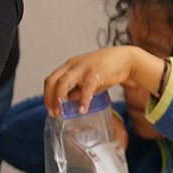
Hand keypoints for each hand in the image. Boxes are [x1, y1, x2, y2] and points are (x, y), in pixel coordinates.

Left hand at [44, 46, 163, 115]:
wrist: (125, 59)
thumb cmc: (105, 70)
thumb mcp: (87, 80)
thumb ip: (77, 89)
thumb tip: (68, 102)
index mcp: (68, 66)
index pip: (50, 80)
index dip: (47, 94)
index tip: (49, 108)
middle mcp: (72, 65)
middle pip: (53, 80)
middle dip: (50, 98)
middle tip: (53, 113)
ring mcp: (82, 67)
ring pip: (63, 82)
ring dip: (59, 99)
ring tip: (62, 113)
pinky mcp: (95, 71)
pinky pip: (86, 87)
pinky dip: (82, 100)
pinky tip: (82, 110)